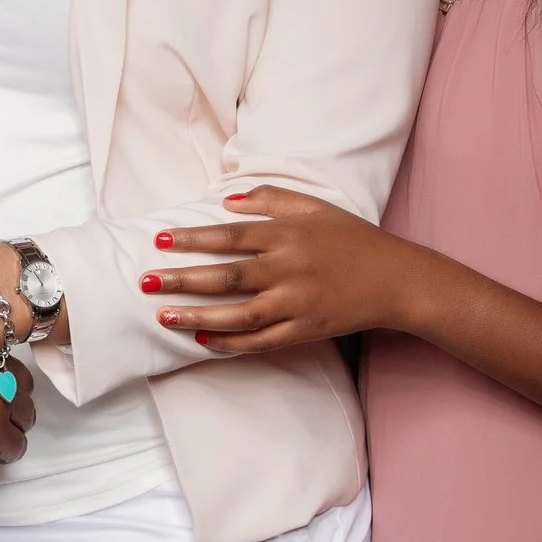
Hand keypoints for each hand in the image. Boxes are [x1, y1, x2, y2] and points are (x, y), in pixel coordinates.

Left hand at [146, 186, 431, 352]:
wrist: (397, 279)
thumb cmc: (352, 238)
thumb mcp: (314, 206)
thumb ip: (268, 199)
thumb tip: (224, 201)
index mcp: (288, 236)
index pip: (230, 237)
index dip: (193, 238)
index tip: (160, 240)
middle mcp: (289, 270)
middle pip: (227, 276)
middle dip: (182, 279)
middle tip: (145, 280)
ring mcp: (297, 304)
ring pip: (239, 315)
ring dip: (197, 315)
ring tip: (163, 316)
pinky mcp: (306, 330)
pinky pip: (262, 341)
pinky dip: (231, 343)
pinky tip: (203, 339)